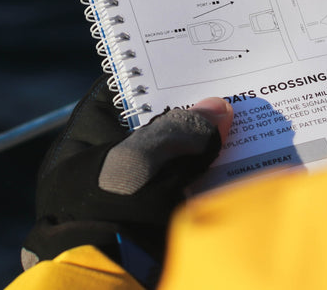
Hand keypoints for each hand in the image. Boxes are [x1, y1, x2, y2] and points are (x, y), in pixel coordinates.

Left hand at [22, 76, 232, 284]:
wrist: (115, 289)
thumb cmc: (111, 217)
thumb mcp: (139, 162)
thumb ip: (177, 130)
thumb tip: (216, 109)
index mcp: (81, 147)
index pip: (115, 95)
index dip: (150, 75)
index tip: (187, 60)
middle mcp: (103, 170)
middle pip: (151, 128)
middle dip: (188, 113)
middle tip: (226, 90)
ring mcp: (131, 200)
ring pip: (175, 160)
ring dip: (206, 147)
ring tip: (245, 121)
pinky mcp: (157, 225)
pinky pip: (190, 190)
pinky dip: (213, 178)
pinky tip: (244, 163)